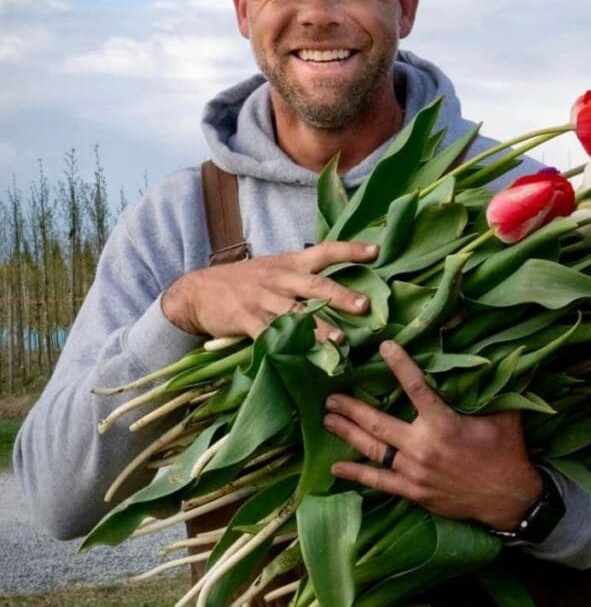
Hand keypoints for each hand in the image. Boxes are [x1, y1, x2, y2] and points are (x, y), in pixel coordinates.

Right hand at [161, 240, 378, 339]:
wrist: (197, 290)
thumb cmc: (245, 281)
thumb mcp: (274, 268)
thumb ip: (302, 275)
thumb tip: (341, 286)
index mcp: (289, 263)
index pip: (325, 251)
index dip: (350, 250)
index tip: (376, 251)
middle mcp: (279, 278)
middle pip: (315, 285)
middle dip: (341, 296)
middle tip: (366, 306)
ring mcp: (261, 299)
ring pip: (295, 313)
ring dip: (319, 328)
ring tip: (340, 341)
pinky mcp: (245, 319)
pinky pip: (267, 333)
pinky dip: (284, 345)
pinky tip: (300, 357)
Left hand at [324, 341, 544, 531]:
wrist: (508, 498)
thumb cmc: (506, 451)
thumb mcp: (504, 414)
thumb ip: (491, 387)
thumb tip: (492, 356)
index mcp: (444, 424)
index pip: (415, 387)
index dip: (399, 365)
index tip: (384, 347)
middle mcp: (423, 447)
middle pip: (378, 423)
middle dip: (352, 408)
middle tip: (331, 397)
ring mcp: (414, 472)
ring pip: (373, 450)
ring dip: (348, 434)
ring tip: (327, 420)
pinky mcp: (413, 492)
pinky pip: (379, 482)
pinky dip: (356, 474)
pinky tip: (336, 467)